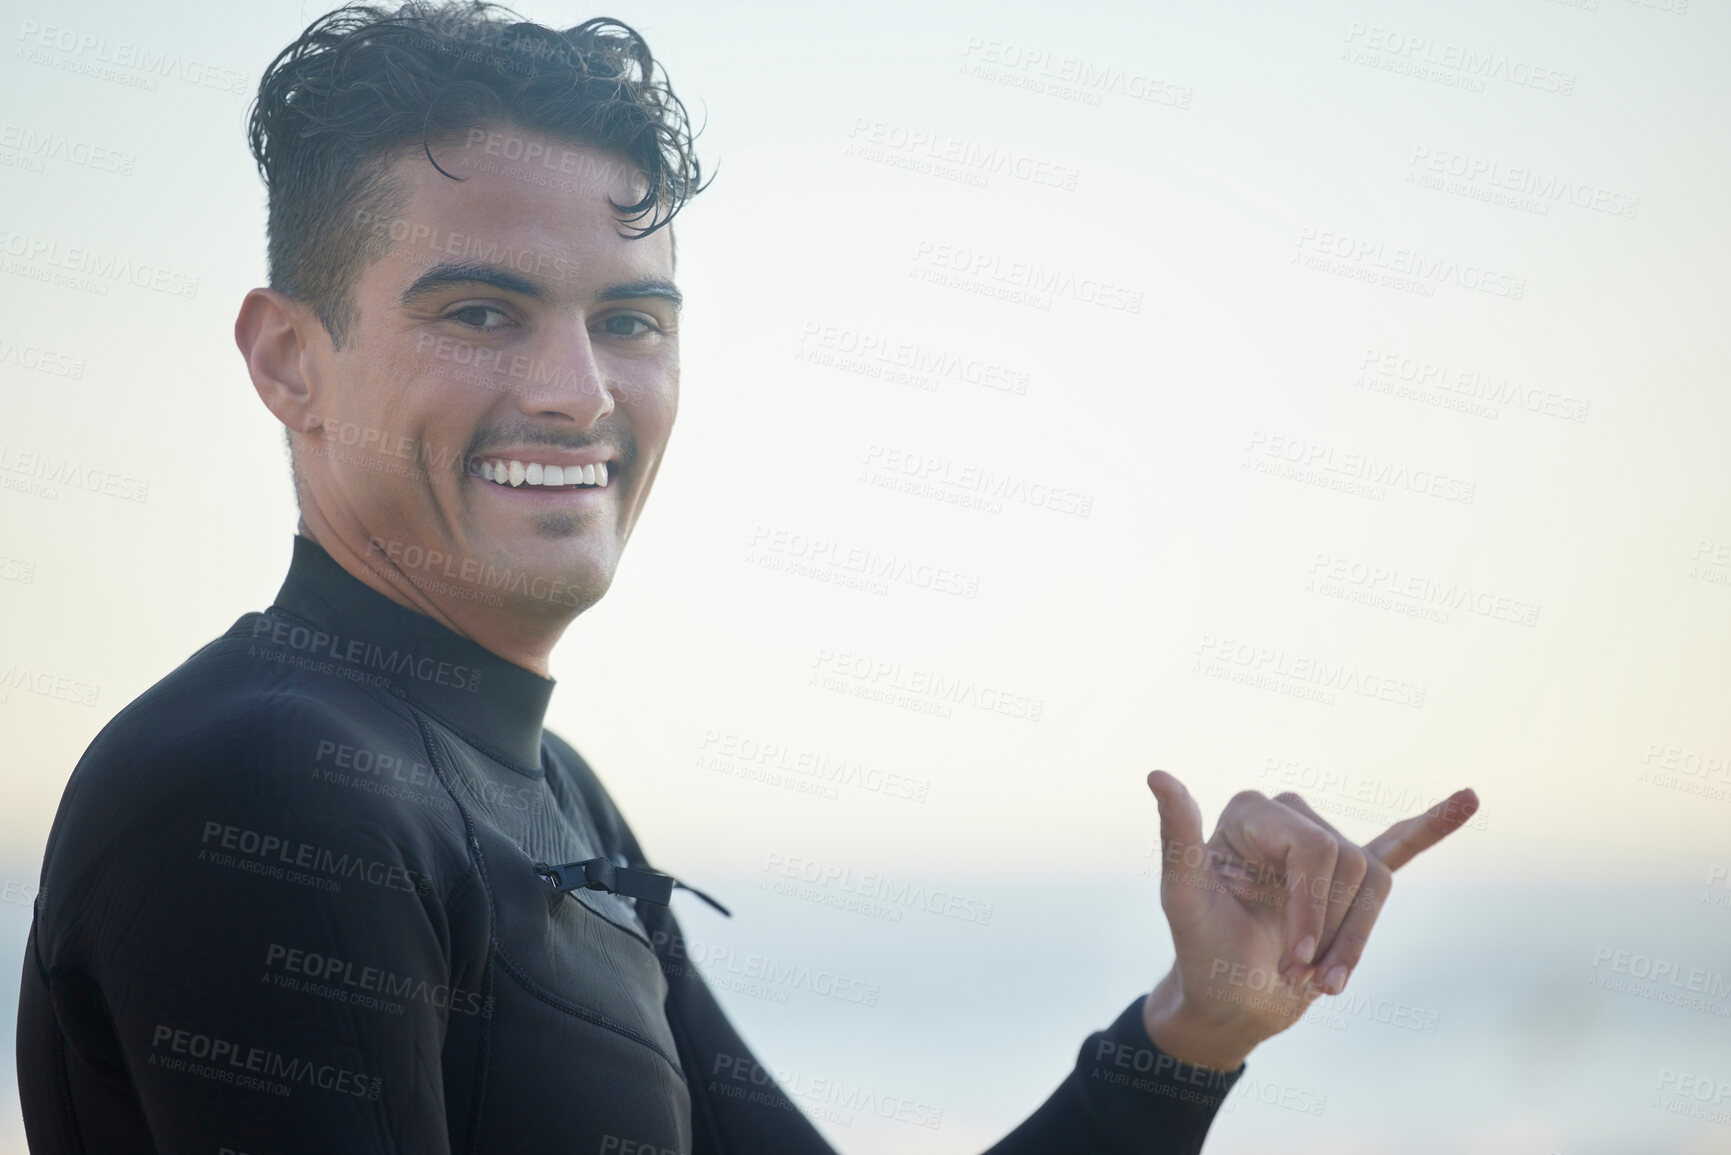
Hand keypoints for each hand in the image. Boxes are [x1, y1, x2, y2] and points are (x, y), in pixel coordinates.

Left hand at [1137, 771, 1477, 1070]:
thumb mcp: (1182, 898)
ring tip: (1326, 981)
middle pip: (1349, 865)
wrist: (1228, 1002)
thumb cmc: (1200, 951)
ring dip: (1356, 940)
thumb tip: (1157, 775)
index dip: (1313, 907)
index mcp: (1251, 812)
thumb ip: (1176, 836)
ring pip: (1376, 883)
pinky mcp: (1350, 883)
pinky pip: (1399, 846)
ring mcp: (1323, 850)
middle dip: (1331, 928)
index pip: (1316, 848)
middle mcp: (1289, 817)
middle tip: (1301, 973)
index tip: (1292, 959)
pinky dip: (1433, 826)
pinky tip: (1468, 800)